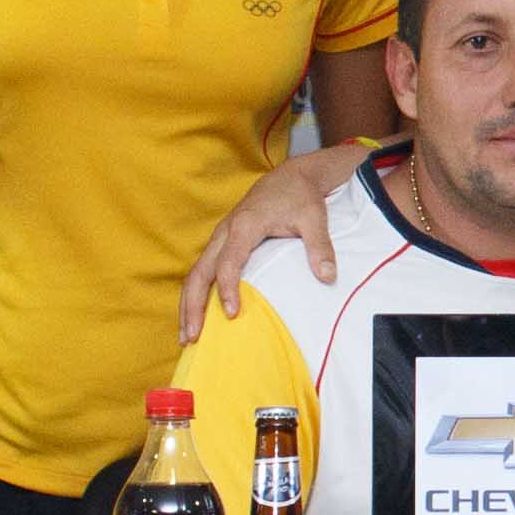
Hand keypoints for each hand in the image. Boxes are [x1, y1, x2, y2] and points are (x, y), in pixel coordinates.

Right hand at [178, 157, 346, 336]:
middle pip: (200, 272)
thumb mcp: (315, 218)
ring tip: (186, 337)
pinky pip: (201, 270)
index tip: (231, 314)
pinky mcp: (221, 242)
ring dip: (188, 304)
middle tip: (192, 337)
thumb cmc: (301, 197)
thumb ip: (320, 247)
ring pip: (195, 273)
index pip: (228, 262)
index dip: (228, 289)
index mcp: (246, 225)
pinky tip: (196, 318)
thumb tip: (328, 277)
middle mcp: (225, 231)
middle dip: (193, 305)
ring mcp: (220, 237)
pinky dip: (194, 295)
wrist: (290, 176)